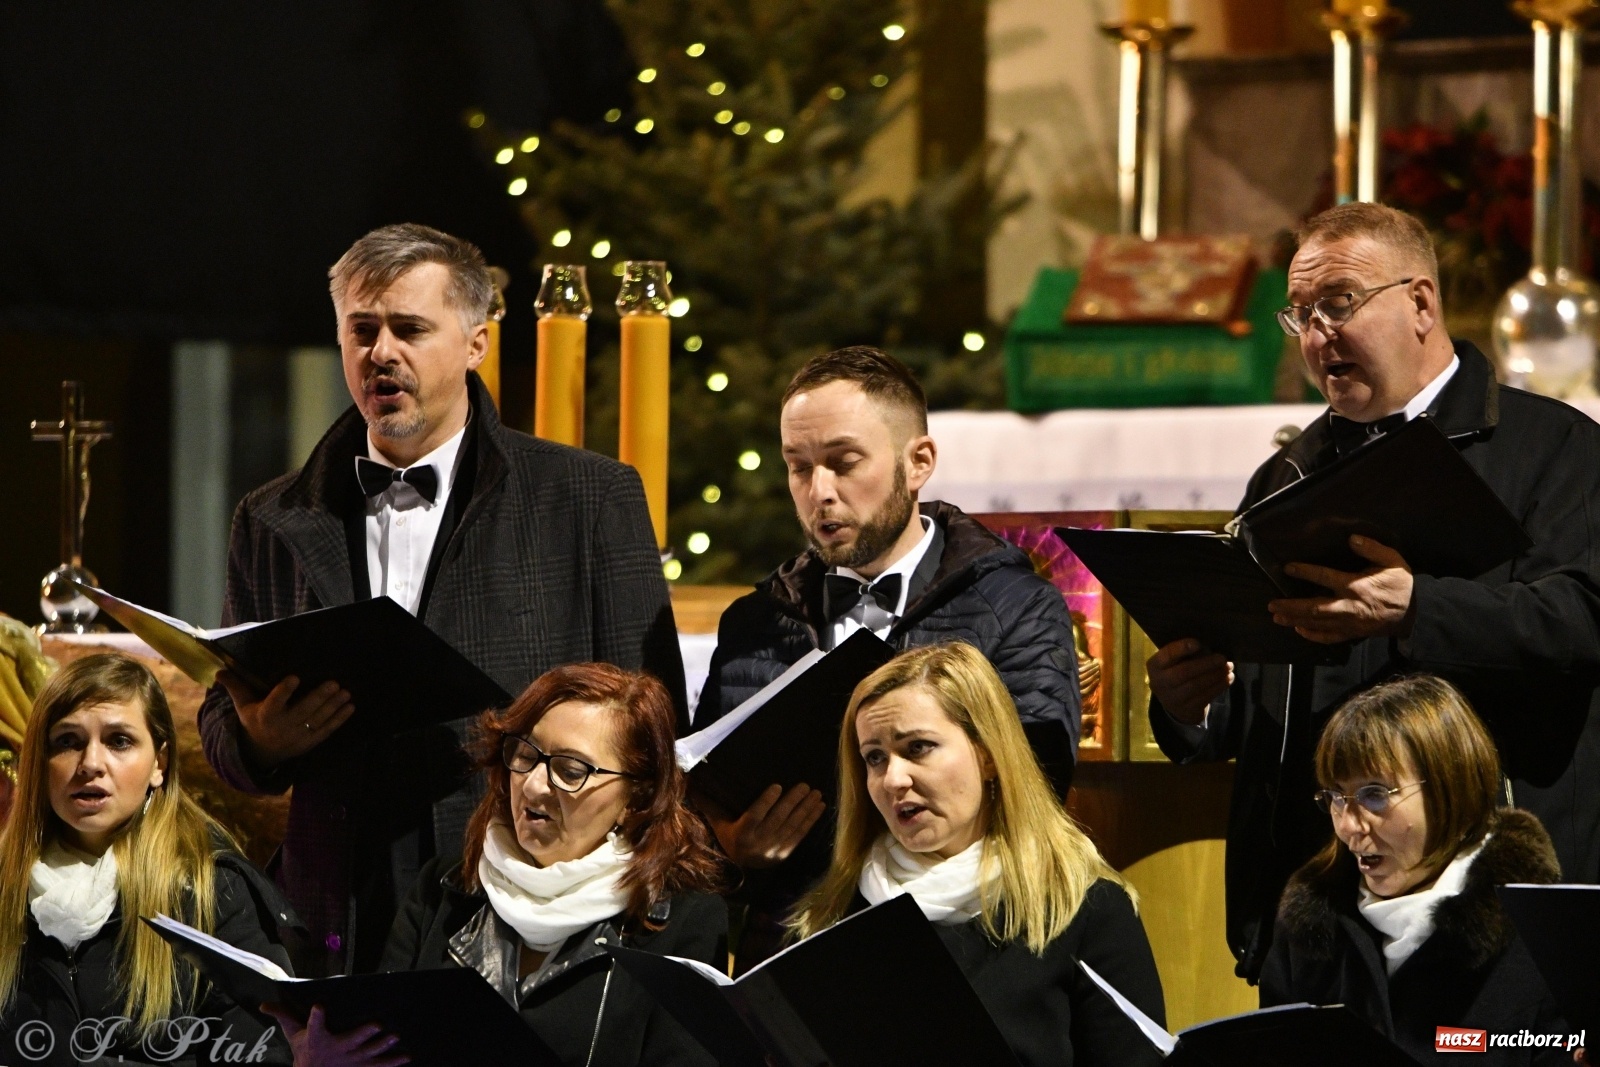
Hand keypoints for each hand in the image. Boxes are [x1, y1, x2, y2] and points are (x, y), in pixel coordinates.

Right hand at [219, 671, 354, 768]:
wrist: (261, 752)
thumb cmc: (254, 720)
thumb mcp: (242, 705)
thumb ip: (235, 686)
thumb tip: (219, 670)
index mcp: (265, 715)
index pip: (274, 702)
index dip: (284, 691)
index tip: (294, 677)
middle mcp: (282, 727)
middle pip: (302, 711)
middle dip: (319, 698)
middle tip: (334, 683)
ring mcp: (298, 736)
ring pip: (317, 720)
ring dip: (333, 707)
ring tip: (346, 693)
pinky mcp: (310, 742)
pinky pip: (326, 731)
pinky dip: (339, 720)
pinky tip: (350, 707)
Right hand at [263, 1004, 408, 1066]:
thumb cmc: (305, 1050)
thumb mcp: (293, 1034)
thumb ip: (283, 1016)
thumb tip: (263, 1005)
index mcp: (317, 1039)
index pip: (313, 1026)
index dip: (316, 1017)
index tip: (318, 1006)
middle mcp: (335, 1051)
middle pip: (350, 1042)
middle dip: (363, 1034)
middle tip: (378, 1024)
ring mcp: (349, 1062)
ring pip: (367, 1055)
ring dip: (382, 1047)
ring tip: (395, 1037)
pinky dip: (391, 1064)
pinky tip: (406, 1058)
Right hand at [702, 783, 825, 868]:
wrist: (741, 865)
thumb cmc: (728, 834)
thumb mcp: (717, 821)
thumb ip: (707, 802)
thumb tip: (689, 780)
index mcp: (741, 834)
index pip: (755, 816)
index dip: (766, 801)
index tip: (777, 785)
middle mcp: (758, 843)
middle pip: (778, 819)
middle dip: (793, 802)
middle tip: (805, 785)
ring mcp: (774, 849)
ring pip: (792, 826)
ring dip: (806, 809)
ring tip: (816, 793)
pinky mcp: (785, 853)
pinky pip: (801, 835)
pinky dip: (811, 820)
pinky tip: (819, 807)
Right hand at [1147, 639, 1231, 726]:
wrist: (1174, 702)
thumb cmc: (1176, 671)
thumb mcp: (1175, 661)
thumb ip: (1187, 653)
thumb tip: (1209, 648)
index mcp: (1155, 666)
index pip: (1166, 655)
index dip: (1181, 648)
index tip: (1198, 643)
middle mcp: (1159, 683)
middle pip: (1184, 672)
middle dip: (1205, 664)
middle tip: (1222, 658)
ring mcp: (1172, 699)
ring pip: (1196, 685)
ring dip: (1216, 675)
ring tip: (1228, 667)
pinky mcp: (1187, 709)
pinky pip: (1205, 696)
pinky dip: (1219, 686)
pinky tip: (1228, 678)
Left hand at [1267, 535, 1414, 644]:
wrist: (1416, 612)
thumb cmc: (1401, 584)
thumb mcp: (1392, 561)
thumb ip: (1372, 549)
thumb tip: (1351, 539)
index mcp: (1356, 586)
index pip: (1325, 577)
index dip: (1305, 572)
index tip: (1287, 568)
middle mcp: (1349, 606)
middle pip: (1314, 607)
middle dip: (1291, 606)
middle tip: (1271, 604)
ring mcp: (1350, 622)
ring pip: (1318, 623)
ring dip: (1296, 620)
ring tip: (1277, 617)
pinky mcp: (1353, 634)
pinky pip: (1330, 637)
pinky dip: (1313, 635)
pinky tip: (1299, 630)